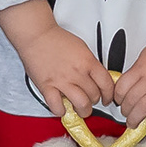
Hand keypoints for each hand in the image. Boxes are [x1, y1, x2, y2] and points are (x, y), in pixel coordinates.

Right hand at [0, 0, 118, 120]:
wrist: (36, 35)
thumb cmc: (56, 39)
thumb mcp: (82, 47)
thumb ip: (91, 64)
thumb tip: (98, 78)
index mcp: (87, 61)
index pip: (107, 84)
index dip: (109, 95)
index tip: (107, 98)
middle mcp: (76, 72)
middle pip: (95, 96)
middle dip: (94, 100)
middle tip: (90, 99)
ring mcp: (62, 80)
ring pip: (81, 104)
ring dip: (83, 110)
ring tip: (79, 108)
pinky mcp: (47, 87)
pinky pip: (57, 107)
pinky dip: (61, 111)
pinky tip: (62, 107)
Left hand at [110, 30, 145, 132]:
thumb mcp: (145, 54)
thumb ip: (136, 70)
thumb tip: (127, 84)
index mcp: (142, 67)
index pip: (122, 87)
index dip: (117, 97)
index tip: (118, 101)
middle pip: (131, 100)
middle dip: (124, 111)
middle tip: (125, 114)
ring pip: (145, 108)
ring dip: (136, 118)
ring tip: (135, 121)